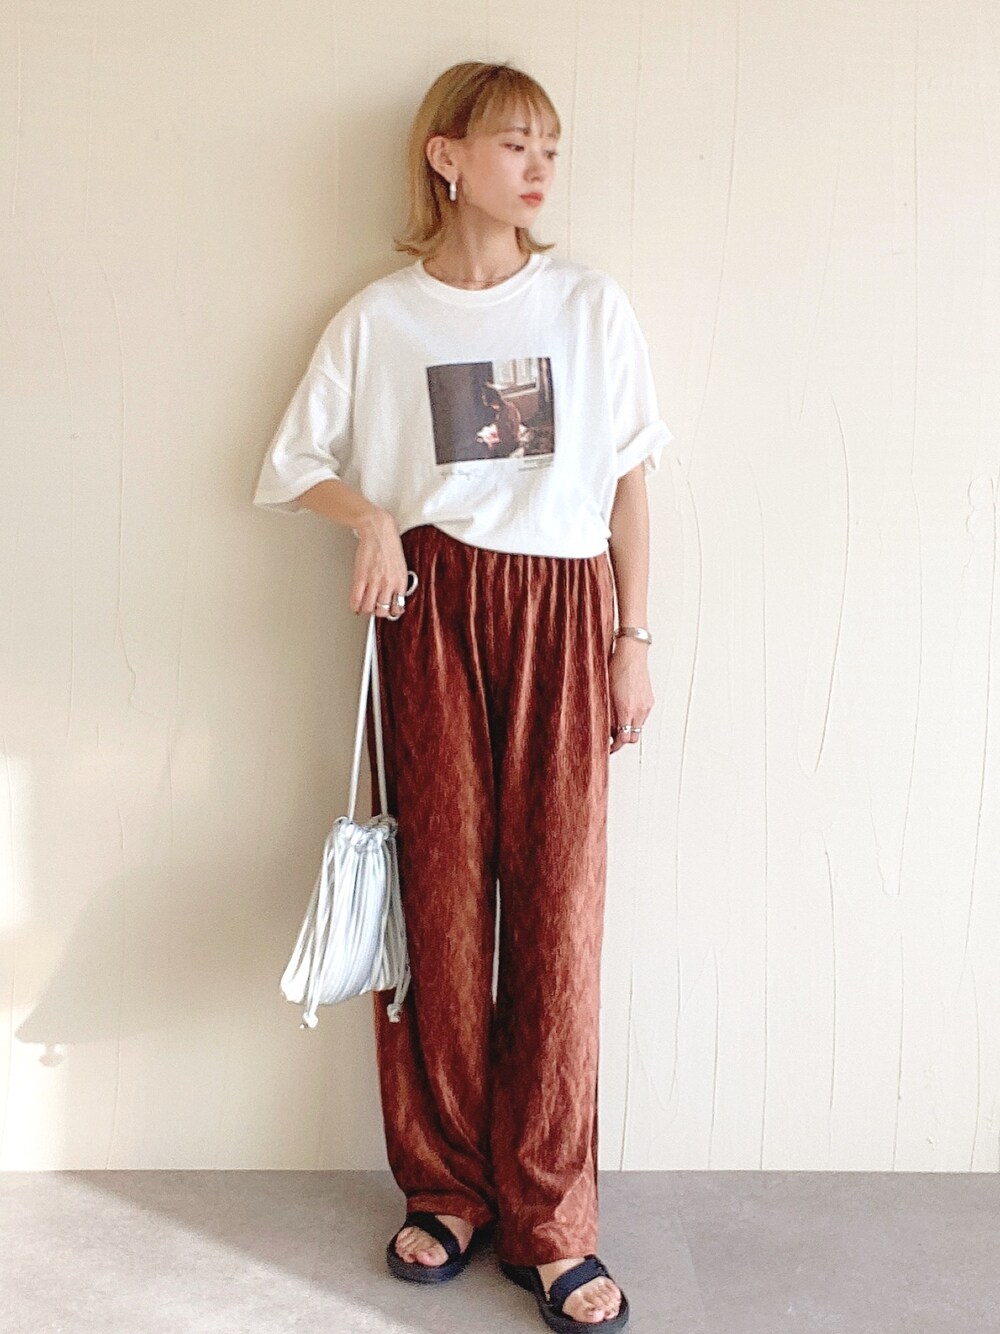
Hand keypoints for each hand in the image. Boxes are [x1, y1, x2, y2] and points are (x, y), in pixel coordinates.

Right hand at [350, 509, 409, 616]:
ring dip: (365, 610)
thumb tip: (395, 597)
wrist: (379, 530)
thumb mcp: (401, 566)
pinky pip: (356, 598)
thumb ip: (398, 583)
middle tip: (374, 609)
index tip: (387, 612)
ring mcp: (374, 581)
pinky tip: (355, 606)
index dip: (391, 613)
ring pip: (369, 607)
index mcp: (401, 581)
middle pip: (382, 611)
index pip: (397, 608)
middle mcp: (389, 583)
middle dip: (377, 612)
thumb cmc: (390, 545)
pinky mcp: (361, 576)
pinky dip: (354, 606)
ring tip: (364, 607)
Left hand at [608, 638, 652, 753]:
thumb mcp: (606, 693)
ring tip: (616, 720)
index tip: (608, 748)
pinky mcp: (650, 700)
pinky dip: (633, 718)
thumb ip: (608, 715)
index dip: (615, 746)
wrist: (632, 654)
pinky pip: (642, 716)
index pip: (623, 738)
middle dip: (622, 739)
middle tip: (611, 738)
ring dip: (628, 727)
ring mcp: (646, 705)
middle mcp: (639, 710)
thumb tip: (608, 729)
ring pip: (638, 727)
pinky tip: (624, 710)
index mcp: (626, 709)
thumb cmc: (615, 668)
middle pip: (633, 736)